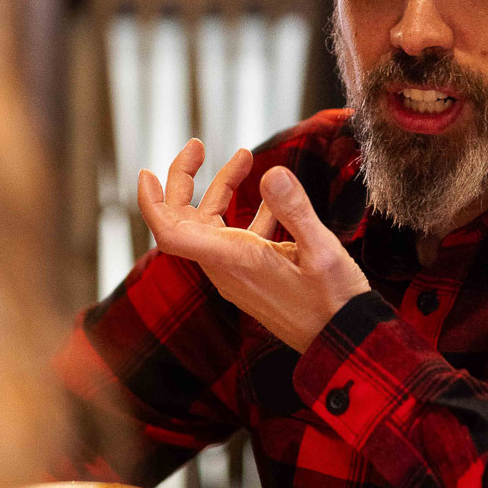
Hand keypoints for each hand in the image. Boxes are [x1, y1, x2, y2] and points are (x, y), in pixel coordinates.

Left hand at [137, 140, 369, 353]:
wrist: (341, 342)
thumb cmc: (333, 303)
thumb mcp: (321, 252)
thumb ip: (295, 210)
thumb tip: (272, 172)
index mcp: (233, 260)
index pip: (170, 232)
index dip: (152, 202)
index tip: (146, 172)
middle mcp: (227, 267)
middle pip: (183, 222)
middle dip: (184, 180)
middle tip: (198, 145)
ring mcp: (238, 273)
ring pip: (211, 226)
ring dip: (222, 190)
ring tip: (246, 157)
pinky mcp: (252, 277)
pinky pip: (235, 238)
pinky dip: (248, 212)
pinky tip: (274, 199)